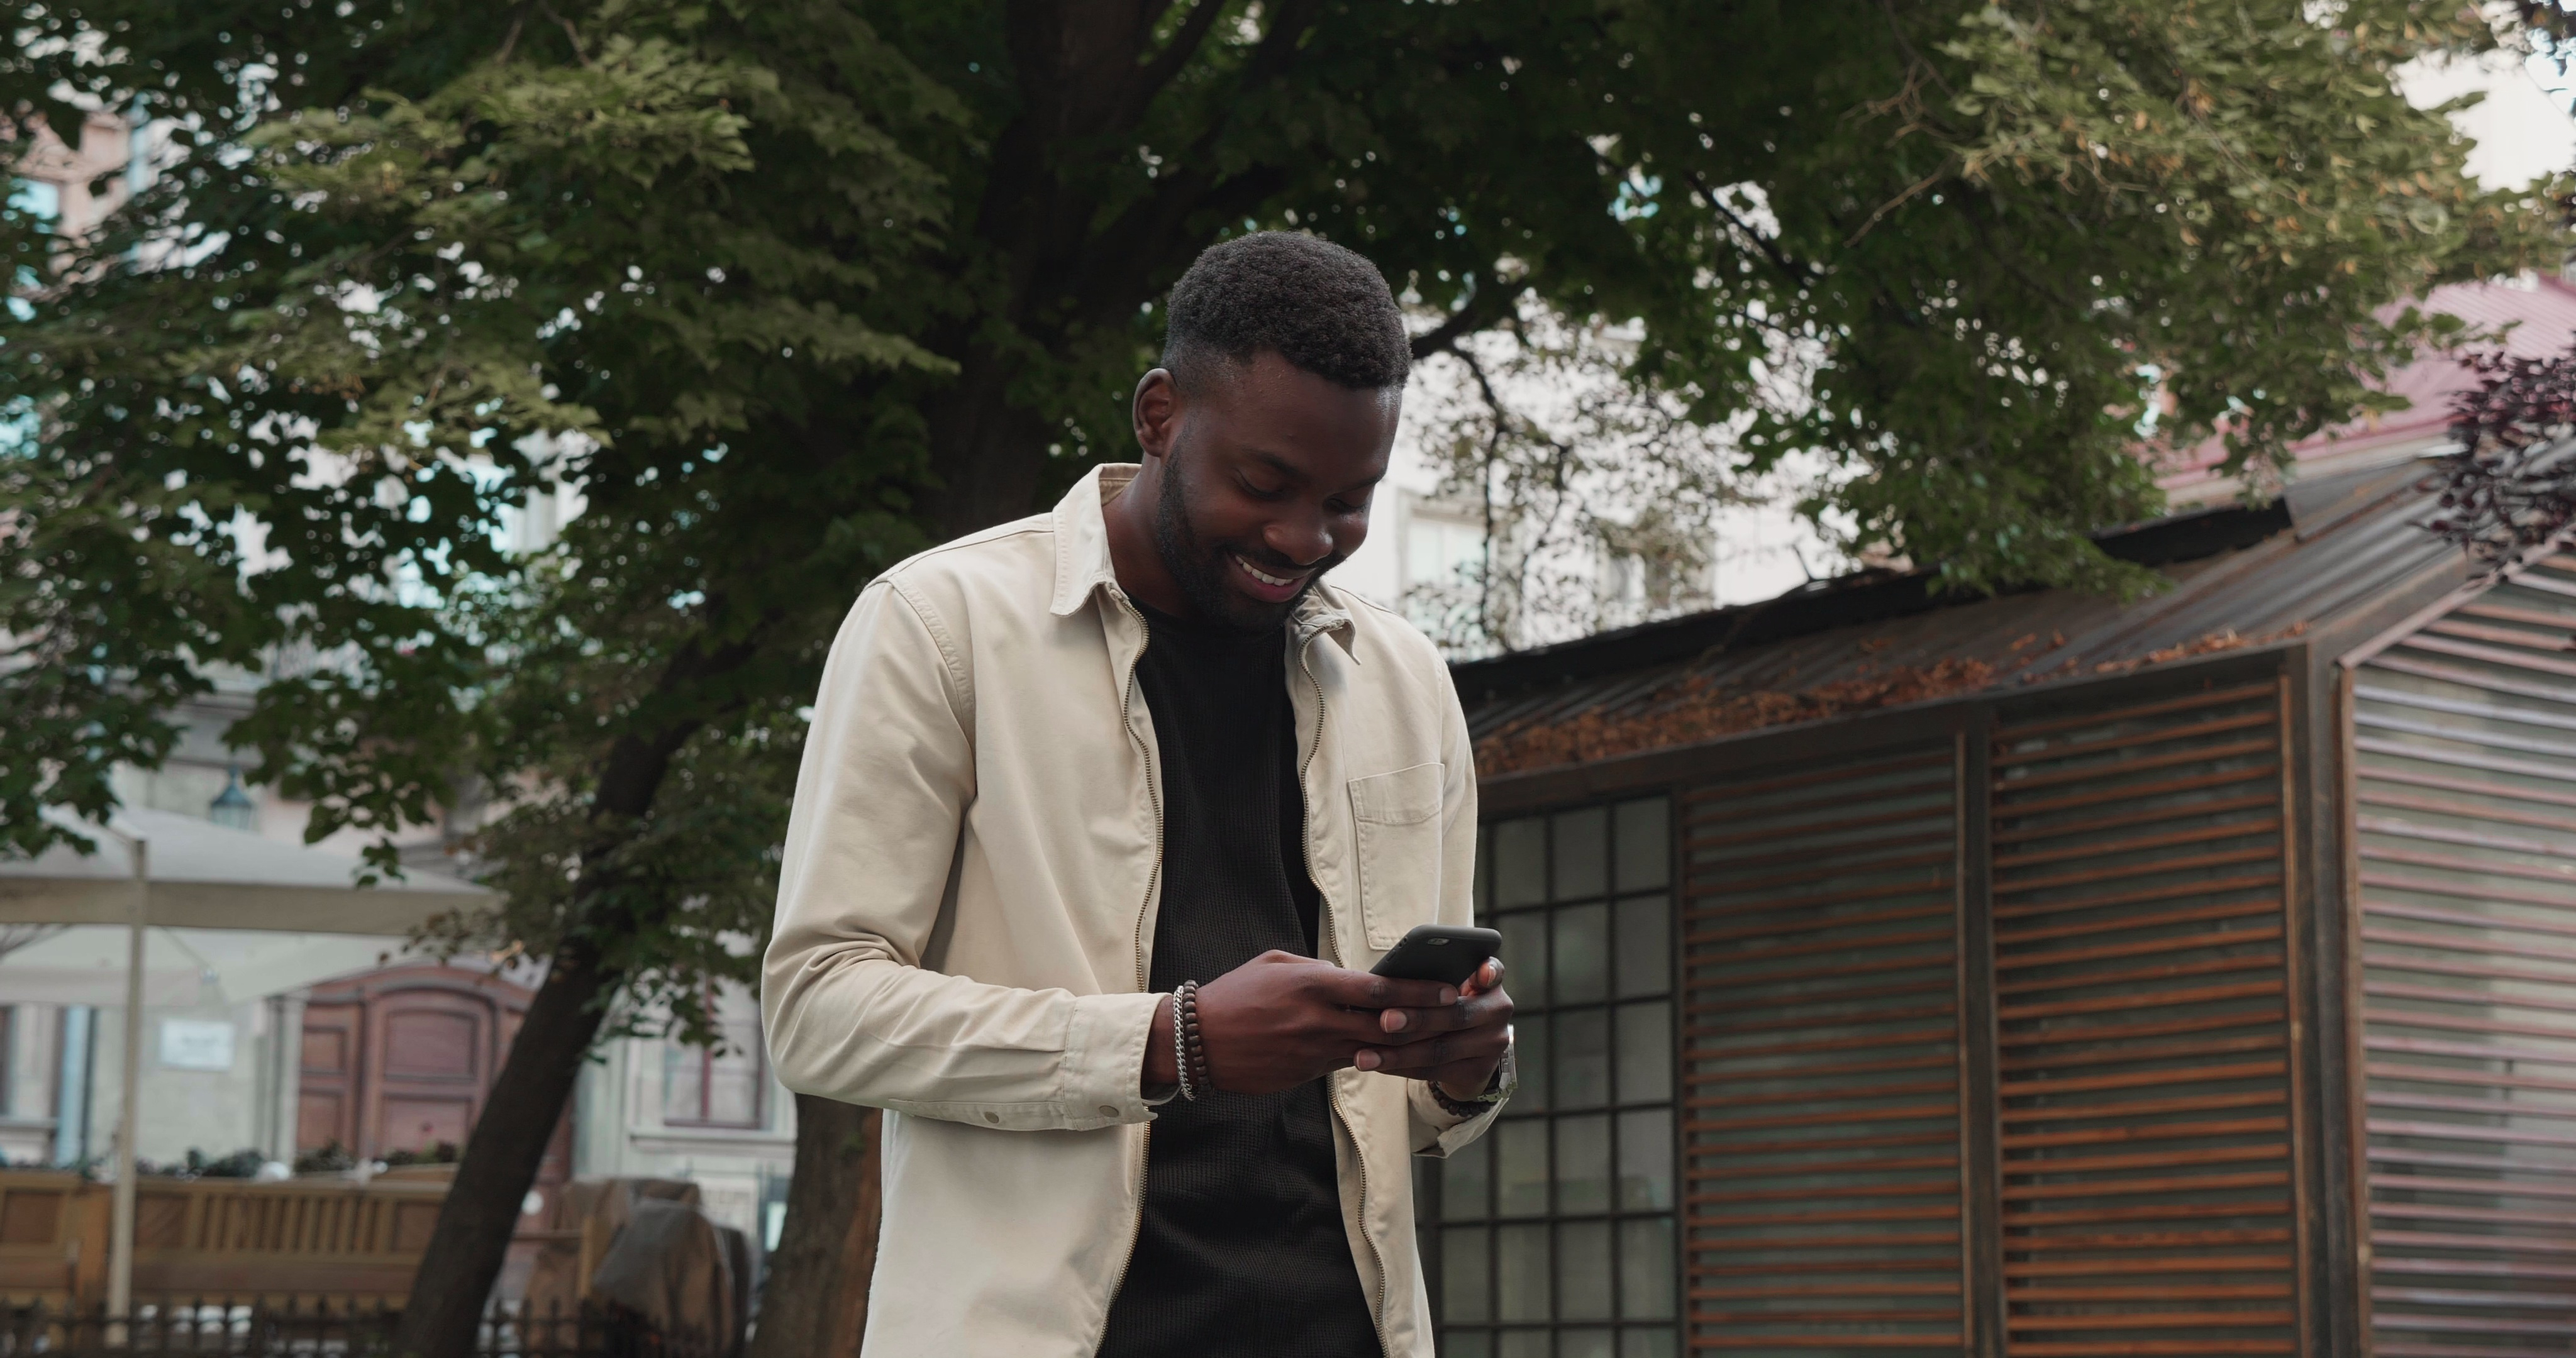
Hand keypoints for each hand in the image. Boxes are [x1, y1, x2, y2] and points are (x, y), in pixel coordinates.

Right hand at [1147, 950, 1465, 1096]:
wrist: (1196, 1042)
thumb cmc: (1236, 993)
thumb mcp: (1277, 964)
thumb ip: (1319, 969)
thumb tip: (1354, 977)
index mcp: (1312, 984)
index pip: (1379, 988)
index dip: (1419, 991)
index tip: (1450, 989)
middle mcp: (1317, 1020)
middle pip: (1386, 1024)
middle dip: (1427, 1021)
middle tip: (1460, 1017)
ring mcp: (1312, 1052)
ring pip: (1373, 1050)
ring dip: (1407, 1045)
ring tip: (1440, 1037)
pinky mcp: (1306, 1074)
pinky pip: (1348, 1065)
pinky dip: (1374, 1059)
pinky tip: (1397, 1055)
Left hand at [1354, 956, 1511, 1100]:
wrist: (1467, 1051)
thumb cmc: (1444, 1004)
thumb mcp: (1448, 985)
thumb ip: (1433, 975)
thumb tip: (1389, 976)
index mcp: (1490, 983)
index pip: (1492, 972)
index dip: (1487, 973)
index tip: (1478, 975)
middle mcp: (1497, 1012)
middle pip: (1454, 1016)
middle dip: (1416, 1019)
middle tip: (1384, 1020)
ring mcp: (1491, 1045)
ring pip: (1439, 1050)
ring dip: (1398, 1053)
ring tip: (1364, 1055)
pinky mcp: (1476, 1072)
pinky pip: (1432, 1070)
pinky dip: (1400, 1067)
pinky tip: (1377, 1064)